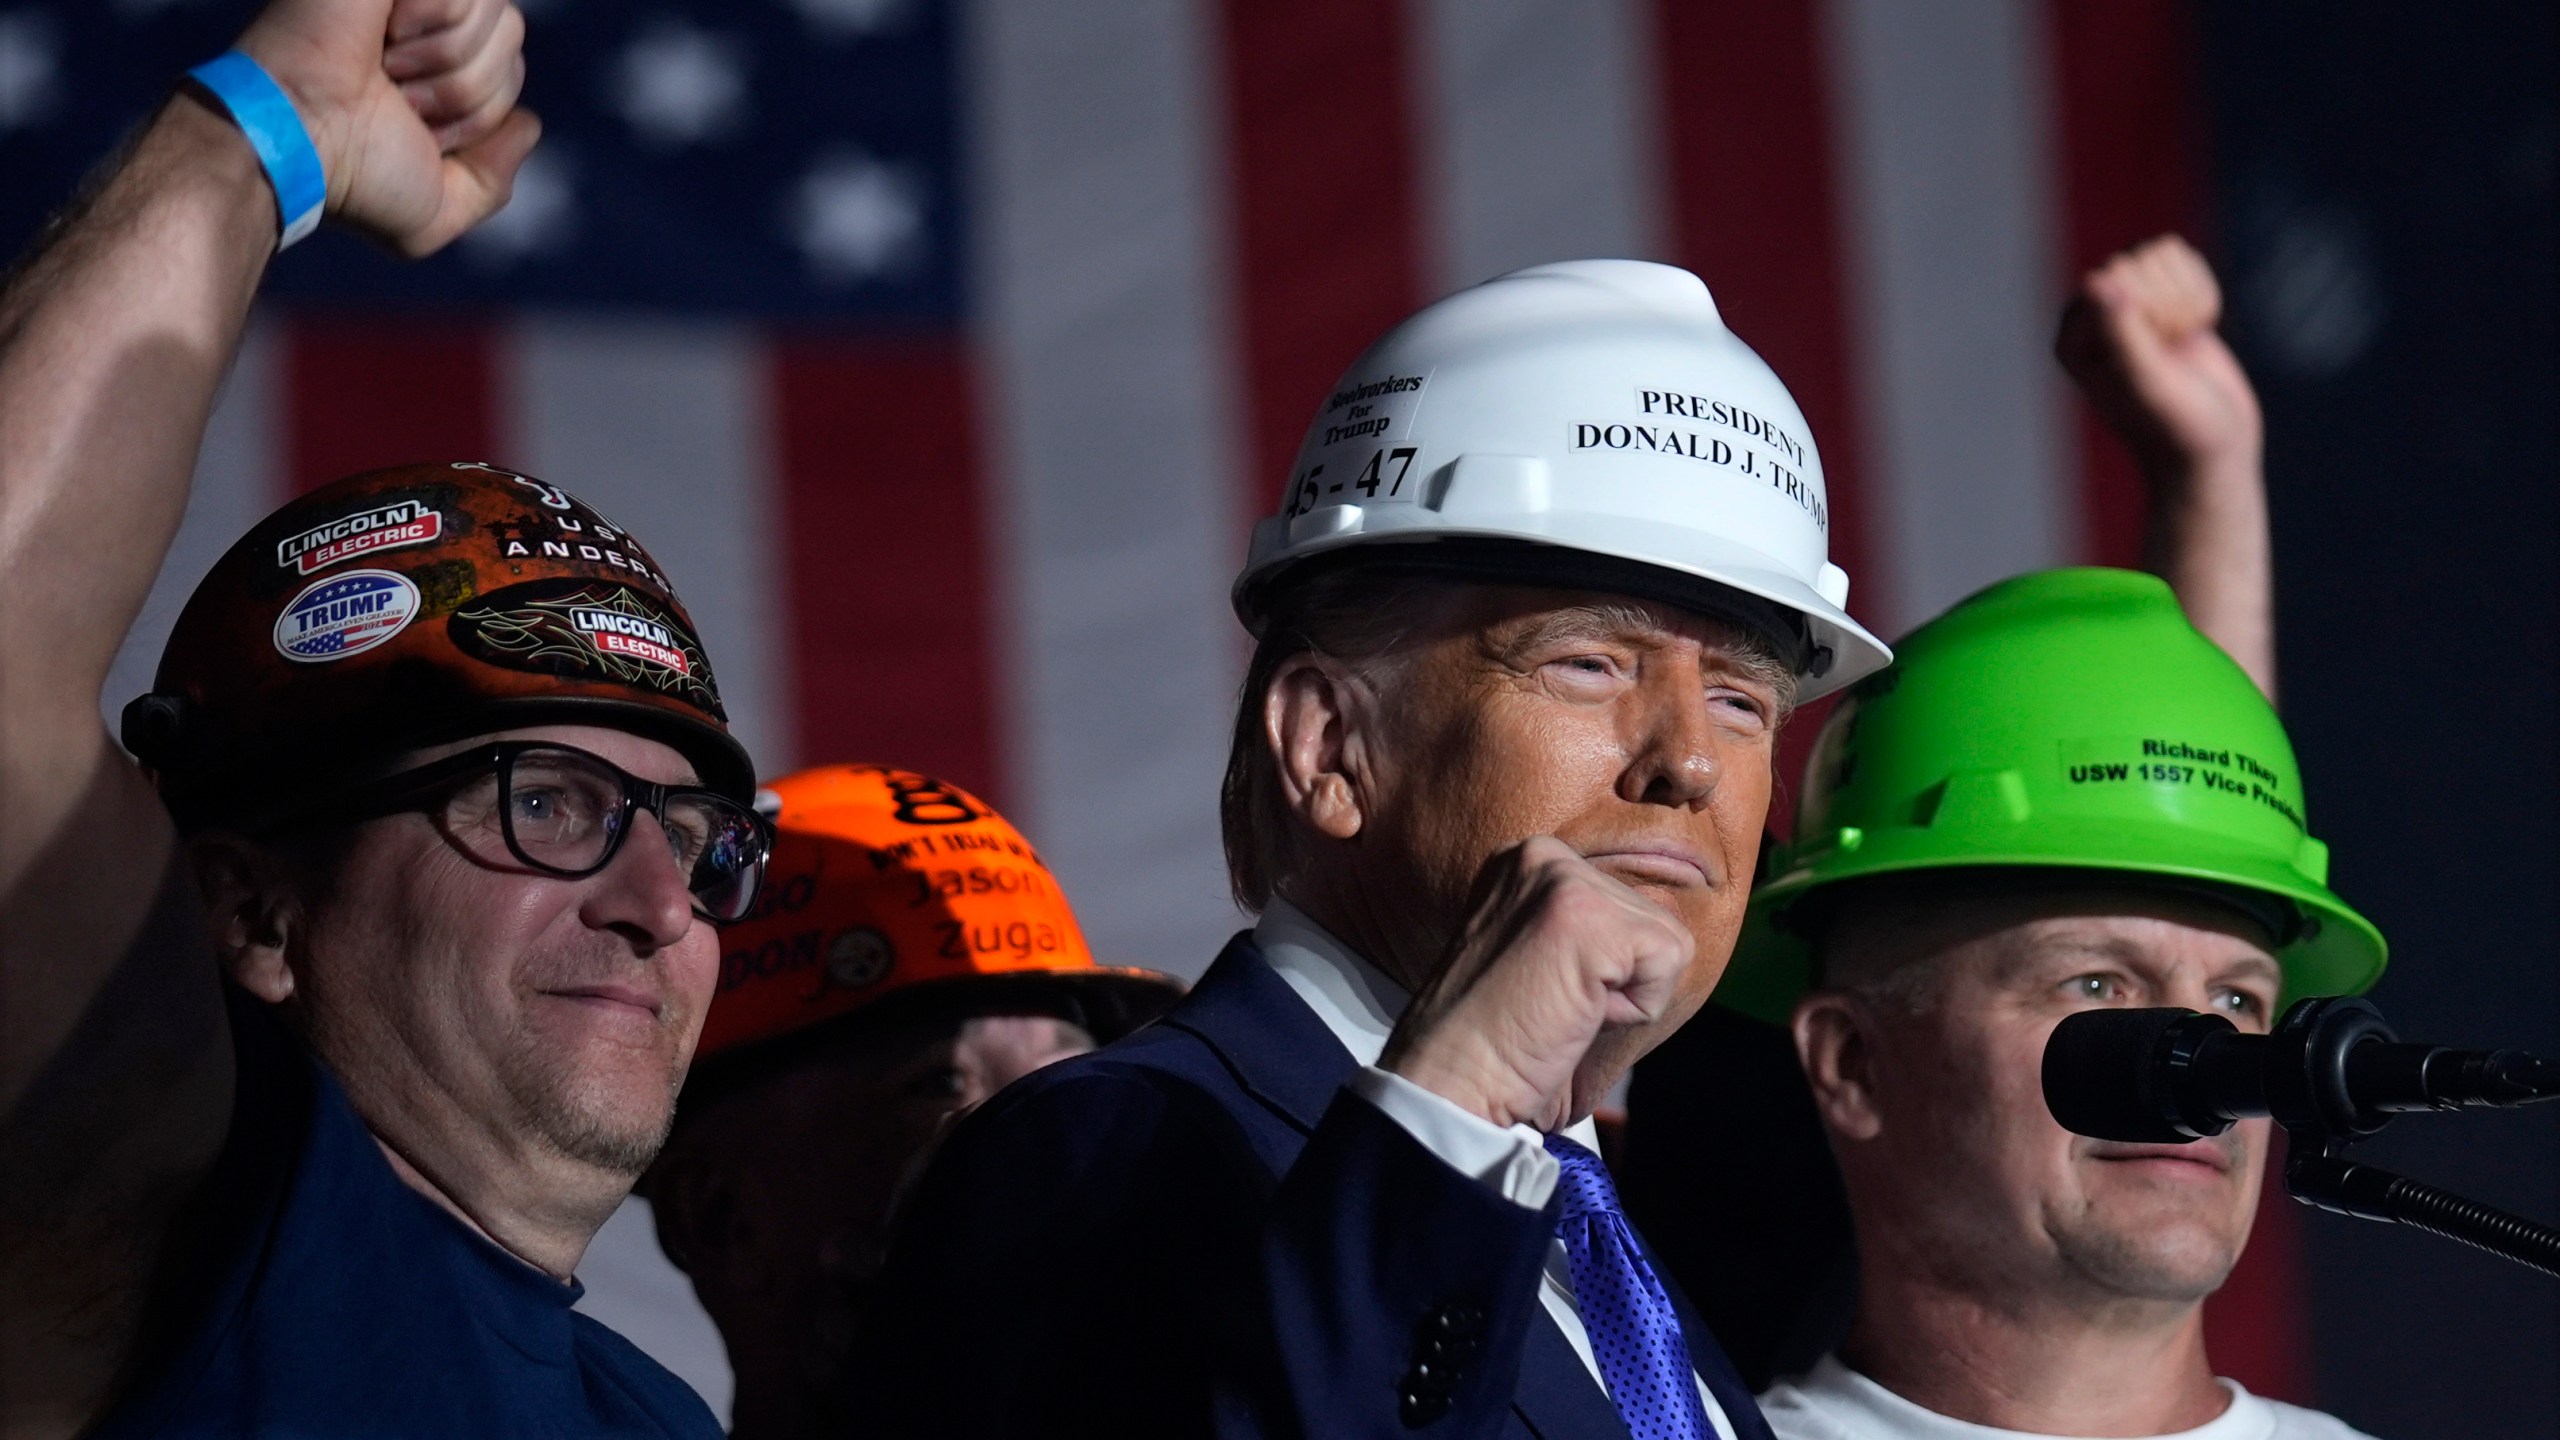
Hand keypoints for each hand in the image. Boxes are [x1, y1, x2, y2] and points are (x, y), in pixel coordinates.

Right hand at [231, 0, 536, 256]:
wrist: (295, 137)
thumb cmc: (354, 177)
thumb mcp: (435, 211)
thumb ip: (493, 182)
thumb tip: (528, 125)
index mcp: (436, 68)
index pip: (512, 69)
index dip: (481, 111)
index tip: (420, 129)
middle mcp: (425, 22)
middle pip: (513, 34)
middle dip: (468, 89)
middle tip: (401, 99)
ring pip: (498, 15)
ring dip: (447, 63)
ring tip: (385, 70)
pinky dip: (427, 23)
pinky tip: (379, 36)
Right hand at [1379, 836, 1694, 1132]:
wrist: (1451, 1080)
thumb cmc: (1492, 1038)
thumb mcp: (1534, 952)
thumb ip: (1582, 925)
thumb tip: (1654, 933)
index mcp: (1526, 860)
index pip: (1623, 905)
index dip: (1602, 967)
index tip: (1542, 989)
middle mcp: (1543, 855)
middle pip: (1649, 918)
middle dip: (1617, 978)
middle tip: (1550, 1004)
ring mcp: (1565, 881)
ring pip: (1665, 941)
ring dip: (1626, 995)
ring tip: (1559, 1007)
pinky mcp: (1592, 917)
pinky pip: (1670, 961)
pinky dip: (1636, 1008)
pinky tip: (1574, 1012)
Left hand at [2054, 234, 2261, 482]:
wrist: (2215, 445)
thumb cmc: (2177, 426)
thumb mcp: (2149, 384)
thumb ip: (2122, 334)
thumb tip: (2096, 280)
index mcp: (2072, 338)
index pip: (2113, 278)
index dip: (2149, 311)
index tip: (2155, 357)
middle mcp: (2092, 318)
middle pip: (2139, 261)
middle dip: (2169, 306)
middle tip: (2172, 355)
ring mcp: (2127, 305)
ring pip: (2163, 256)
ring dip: (2187, 300)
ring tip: (2181, 346)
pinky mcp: (2161, 299)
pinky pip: (2185, 262)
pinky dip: (2203, 295)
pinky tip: (2195, 333)